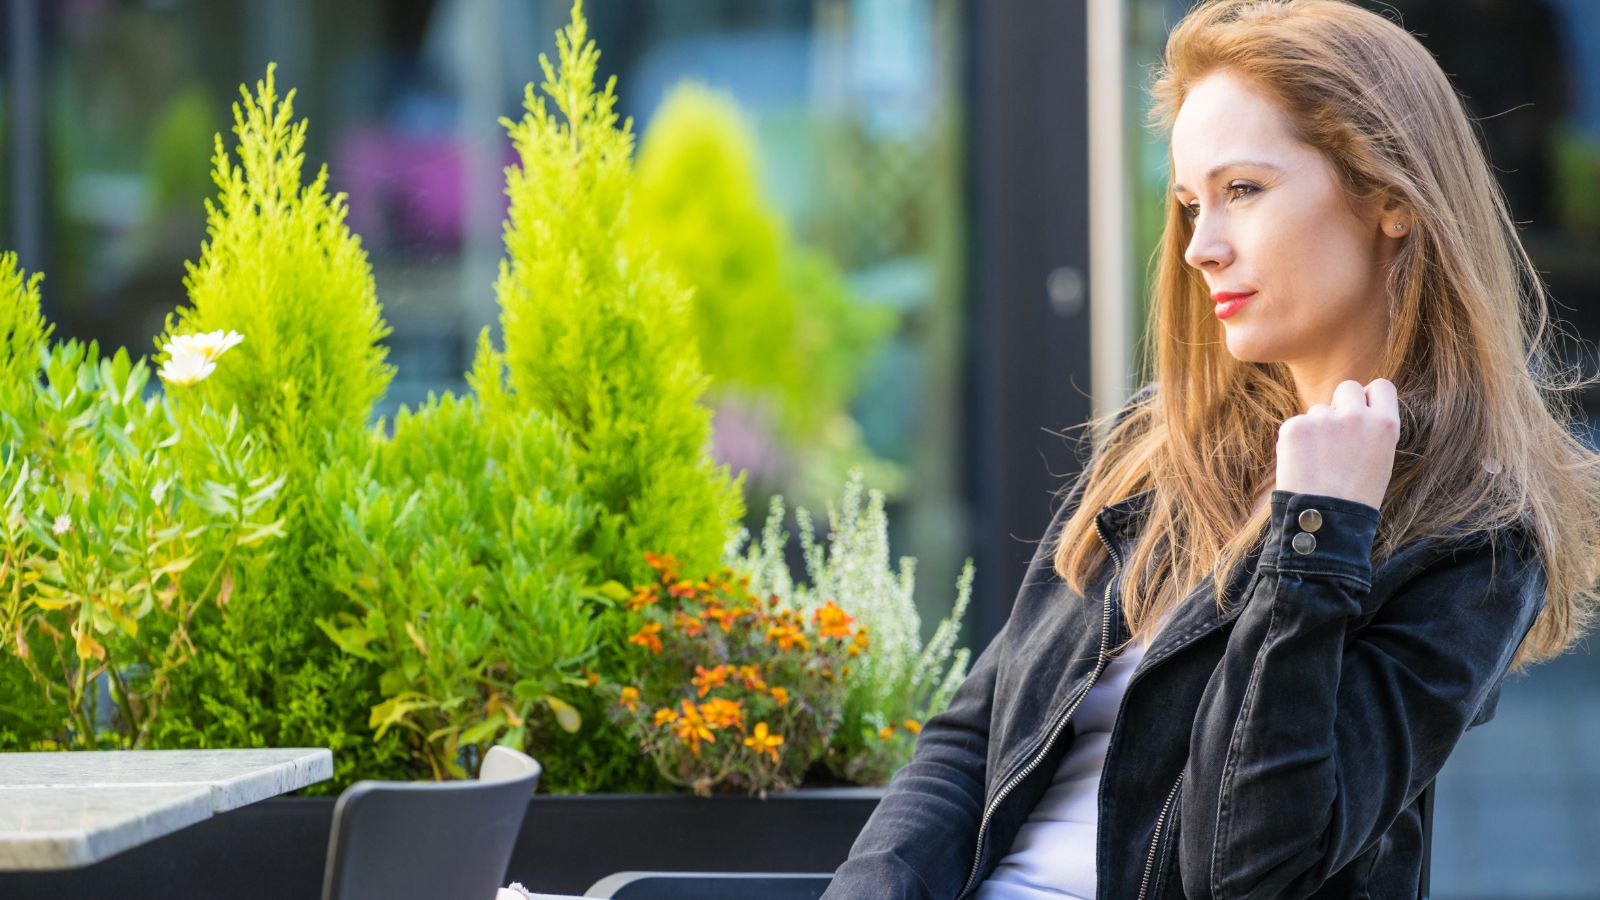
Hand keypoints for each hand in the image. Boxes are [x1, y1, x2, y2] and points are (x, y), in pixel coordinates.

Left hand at [1274, 378, 1399, 510]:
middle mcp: (1357, 416)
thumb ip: (1368, 429)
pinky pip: (1296, 424)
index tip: (1362, 410)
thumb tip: (1349, 407)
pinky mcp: (1295, 427)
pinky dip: (1296, 441)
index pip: (1381, 386)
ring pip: (1319, 410)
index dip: (1370, 397)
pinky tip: (1301, 465)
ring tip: (1319, 463)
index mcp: (1385, 424)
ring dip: (1317, 428)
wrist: (1323, 521)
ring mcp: (1324, 419)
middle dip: (1341, 404)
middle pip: (1347, 388)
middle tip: (1336, 435)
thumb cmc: (1354, 497)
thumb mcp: (1378, 459)